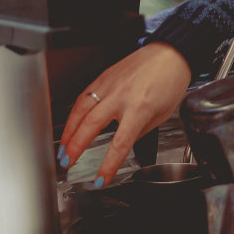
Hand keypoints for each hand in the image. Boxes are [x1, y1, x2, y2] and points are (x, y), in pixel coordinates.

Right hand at [59, 42, 191, 187]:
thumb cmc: (170, 81)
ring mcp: (110, 84)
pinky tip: (70, 124)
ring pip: (80, 109)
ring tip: (62, 147)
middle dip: (75, 147)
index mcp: (140, 108)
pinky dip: (73, 112)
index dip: (108, 165)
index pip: (119, 143)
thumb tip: (121, 145)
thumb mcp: (161, 115)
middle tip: (67, 162)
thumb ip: (139, 131)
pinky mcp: (103, 77)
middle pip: (91, 125)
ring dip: (68, 131)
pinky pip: (83, 96)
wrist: (170, 54)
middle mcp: (121, 95)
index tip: (100, 179)